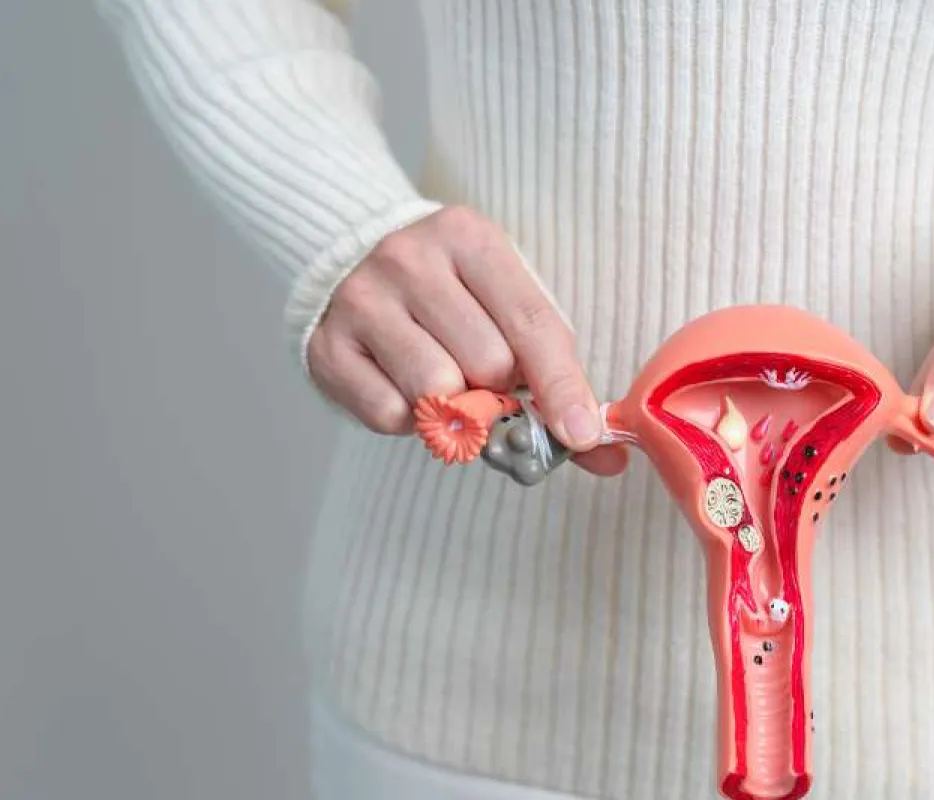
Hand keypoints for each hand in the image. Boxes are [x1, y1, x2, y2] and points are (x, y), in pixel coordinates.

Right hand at [306, 206, 626, 474]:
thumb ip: (554, 374)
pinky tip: (405, 387)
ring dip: (456, 409)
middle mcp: (409, 260)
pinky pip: (390, 415)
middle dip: (501, 391)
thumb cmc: (452, 294)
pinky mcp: (328, 347)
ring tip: (450, 385)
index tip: (581, 432)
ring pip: (437, 392)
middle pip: (487, 363)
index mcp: (468, 238)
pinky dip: (411, 421)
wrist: (350, 260)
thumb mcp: (506, 306)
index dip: (561, 385)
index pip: (531, 322)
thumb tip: (605, 455)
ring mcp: (362, 300)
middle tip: (490, 384)